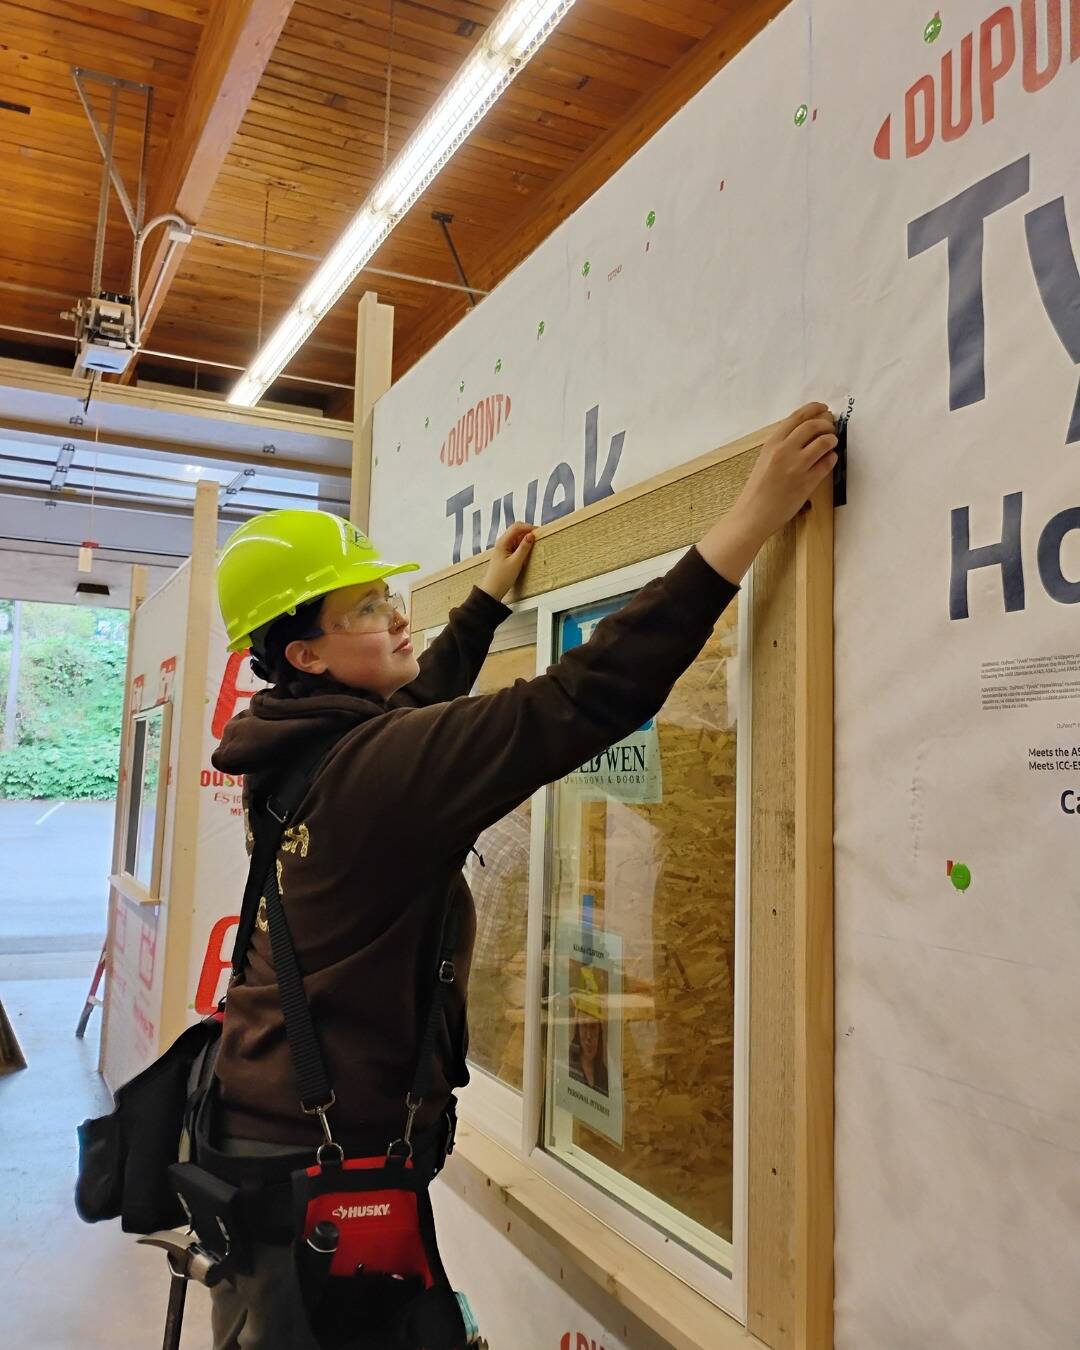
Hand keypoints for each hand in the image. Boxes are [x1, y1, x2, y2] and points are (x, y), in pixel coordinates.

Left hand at [478, 522, 536, 600]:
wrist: (492, 590)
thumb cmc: (501, 578)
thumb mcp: (516, 562)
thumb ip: (524, 548)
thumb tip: (531, 535)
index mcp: (502, 542)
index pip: (516, 527)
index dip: (529, 527)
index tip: (539, 532)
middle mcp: (502, 543)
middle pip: (517, 530)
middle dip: (528, 532)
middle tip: (539, 538)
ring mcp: (504, 548)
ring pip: (517, 538)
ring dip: (526, 540)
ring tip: (535, 546)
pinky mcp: (506, 554)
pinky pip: (516, 546)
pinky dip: (523, 546)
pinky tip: (528, 552)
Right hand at [697, 402, 837, 582]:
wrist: (753, 515)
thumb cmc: (757, 489)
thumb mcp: (764, 459)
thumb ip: (781, 444)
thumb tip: (804, 431)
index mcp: (772, 443)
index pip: (798, 417)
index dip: (814, 409)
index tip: (823, 408)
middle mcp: (785, 450)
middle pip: (814, 426)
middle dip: (827, 423)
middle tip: (830, 427)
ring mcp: (797, 467)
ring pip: (824, 442)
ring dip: (832, 439)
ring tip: (831, 443)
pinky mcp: (807, 482)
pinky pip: (827, 463)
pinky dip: (832, 458)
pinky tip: (829, 459)